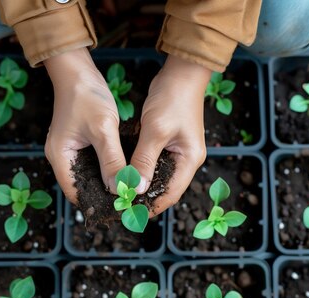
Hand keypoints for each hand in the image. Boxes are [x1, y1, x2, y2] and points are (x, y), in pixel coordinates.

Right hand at [44, 48, 126, 202]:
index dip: (98, 204)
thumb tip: (121, 190)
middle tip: (131, 202)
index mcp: (60, 157)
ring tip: (132, 191)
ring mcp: (71, 150)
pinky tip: (126, 172)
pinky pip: (95, 163)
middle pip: (83, 186)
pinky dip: (109, 169)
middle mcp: (63, 158)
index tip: (121, 210)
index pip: (77, 193)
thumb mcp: (103, 129)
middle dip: (105, 196)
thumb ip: (112, 161)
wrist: (77, 70)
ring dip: (108, 183)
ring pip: (91, 176)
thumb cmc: (86, 96)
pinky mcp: (81, 142)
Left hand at [131, 54, 211, 215]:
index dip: (150, 206)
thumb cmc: (172, 99)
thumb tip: (135, 188)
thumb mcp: (155, 131)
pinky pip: (154, 163)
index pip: (170, 194)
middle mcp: (186, 159)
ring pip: (158, 176)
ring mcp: (178, 151)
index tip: (128, 213)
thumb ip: (144, 161)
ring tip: (118, 194)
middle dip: (144, 198)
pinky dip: (141, 170)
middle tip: (119, 206)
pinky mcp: (168, 142)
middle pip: (165, 188)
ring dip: (141, 185)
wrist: (181, 73)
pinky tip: (124, 174)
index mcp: (190, 160)